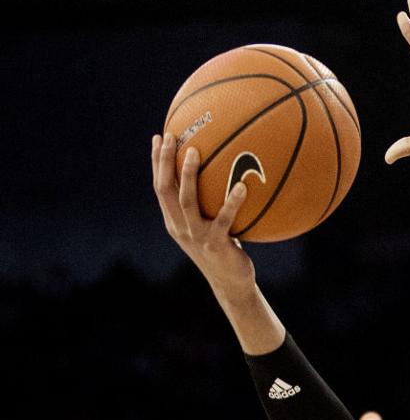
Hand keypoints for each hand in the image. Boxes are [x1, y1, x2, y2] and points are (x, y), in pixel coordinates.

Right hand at [152, 135, 256, 301]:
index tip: (158, 137)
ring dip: (189, 175)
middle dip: (165, 161)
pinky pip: (224, 219)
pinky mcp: (216, 244)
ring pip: (187, 201)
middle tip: (171, 136)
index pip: (159, 187)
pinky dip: (232, 202)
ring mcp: (196, 236)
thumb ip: (206, 203)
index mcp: (174, 221)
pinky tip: (242, 186)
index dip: (157, 162)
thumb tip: (220, 171)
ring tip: (195, 151)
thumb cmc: (223, 249)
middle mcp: (180, 227)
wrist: (230, 283)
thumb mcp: (208, 225)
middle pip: (165, 189)